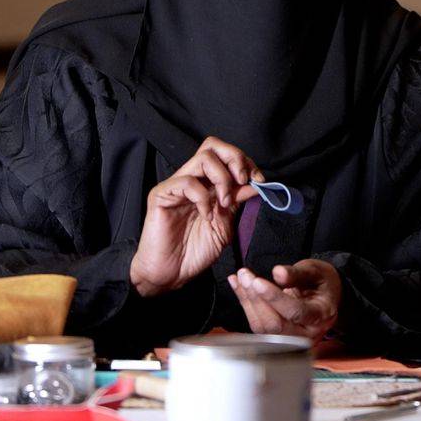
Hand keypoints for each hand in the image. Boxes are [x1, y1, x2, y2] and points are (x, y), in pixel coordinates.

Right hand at [129, 137, 262, 296]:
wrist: (171, 274)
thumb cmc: (194, 251)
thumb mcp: (226, 224)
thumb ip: (238, 201)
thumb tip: (256, 183)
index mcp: (207, 184)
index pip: (225, 155)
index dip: (245, 162)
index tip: (259, 181)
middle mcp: (191, 179)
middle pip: (212, 146)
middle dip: (235, 158)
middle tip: (243, 181)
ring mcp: (176, 185)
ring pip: (203, 158)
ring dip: (222, 179)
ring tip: (225, 203)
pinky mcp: (161, 195)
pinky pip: (187, 182)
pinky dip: (203, 197)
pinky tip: (206, 215)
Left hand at [228, 259, 340, 339]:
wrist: (326, 297)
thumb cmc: (322, 283)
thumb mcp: (316, 271)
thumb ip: (298, 273)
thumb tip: (278, 273)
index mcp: (321, 315)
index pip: (295, 312)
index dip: (274, 298)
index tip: (257, 282)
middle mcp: (307, 333)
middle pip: (275, 324)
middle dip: (256, 299)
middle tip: (245, 275)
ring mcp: (292, 339)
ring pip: (263, 327)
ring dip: (248, 301)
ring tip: (241, 278)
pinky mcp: (278, 337)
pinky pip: (258, 325)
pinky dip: (246, 305)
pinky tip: (239, 286)